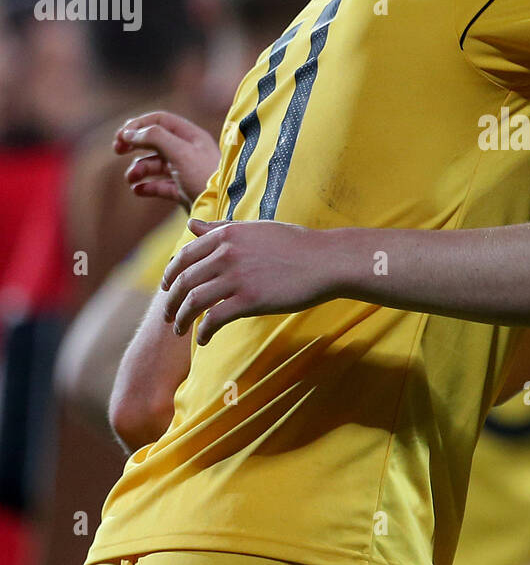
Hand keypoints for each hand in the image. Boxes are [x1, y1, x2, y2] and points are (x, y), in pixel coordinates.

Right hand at [115, 112, 220, 210]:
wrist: (222, 210)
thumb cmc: (205, 178)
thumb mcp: (180, 152)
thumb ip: (155, 137)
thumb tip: (129, 132)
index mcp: (191, 136)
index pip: (160, 120)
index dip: (138, 124)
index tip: (121, 135)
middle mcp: (188, 151)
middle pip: (155, 140)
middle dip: (134, 144)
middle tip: (117, 149)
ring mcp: (185, 172)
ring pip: (154, 164)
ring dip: (138, 169)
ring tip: (131, 178)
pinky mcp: (182, 191)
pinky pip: (159, 185)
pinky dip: (147, 186)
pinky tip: (139, 191)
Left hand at [161, 218, 338, 342]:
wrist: (326, 261)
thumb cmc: (295, 245)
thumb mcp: (254, 230)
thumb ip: (220, 229)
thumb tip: (191, 224)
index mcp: (226, 234)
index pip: (184, 257)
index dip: (170, 276)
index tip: (168, 290)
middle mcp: (226, 253)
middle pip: (183, 281)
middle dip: (171, 302)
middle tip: (169, 316)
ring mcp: (237, 277)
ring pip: (193, 301)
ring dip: (182, 319)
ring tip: (180, 331)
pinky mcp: (250, 300)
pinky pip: (214, 319)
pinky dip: (203, 332)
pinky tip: (204, 339)